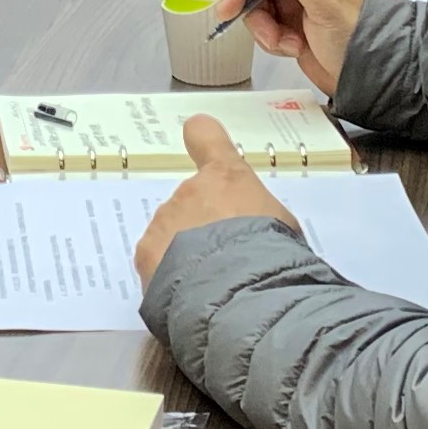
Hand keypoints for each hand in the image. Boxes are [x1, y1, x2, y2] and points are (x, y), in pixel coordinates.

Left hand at [133, 117, 298, 285]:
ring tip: (211, 282)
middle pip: (192, 202)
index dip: (202, 138)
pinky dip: (169, 274)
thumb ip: (257, 216)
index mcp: (227, 177)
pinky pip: (157, 261)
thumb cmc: (272, 255)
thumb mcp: (281, 227)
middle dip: (204, 225)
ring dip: (185, 251)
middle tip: (226, 257)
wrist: (242, 291)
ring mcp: (165, 220)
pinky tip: (190, 292)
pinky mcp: (146, 254)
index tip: (199, 140)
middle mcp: (190, 191)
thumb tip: (253, 228)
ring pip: (171, 233)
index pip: (205, 135)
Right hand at [209, 0, 368, 93]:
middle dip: (255, 13)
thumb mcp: (328, 3)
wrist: (366, 73)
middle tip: (267, 37)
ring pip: (255, 8)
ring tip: (290, 45)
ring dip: (266, 31)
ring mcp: (292, 0)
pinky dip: (273, 41)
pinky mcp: (287, 23)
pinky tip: (294, 48)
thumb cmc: (357, 34)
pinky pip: (263, 27)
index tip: (230, 8)